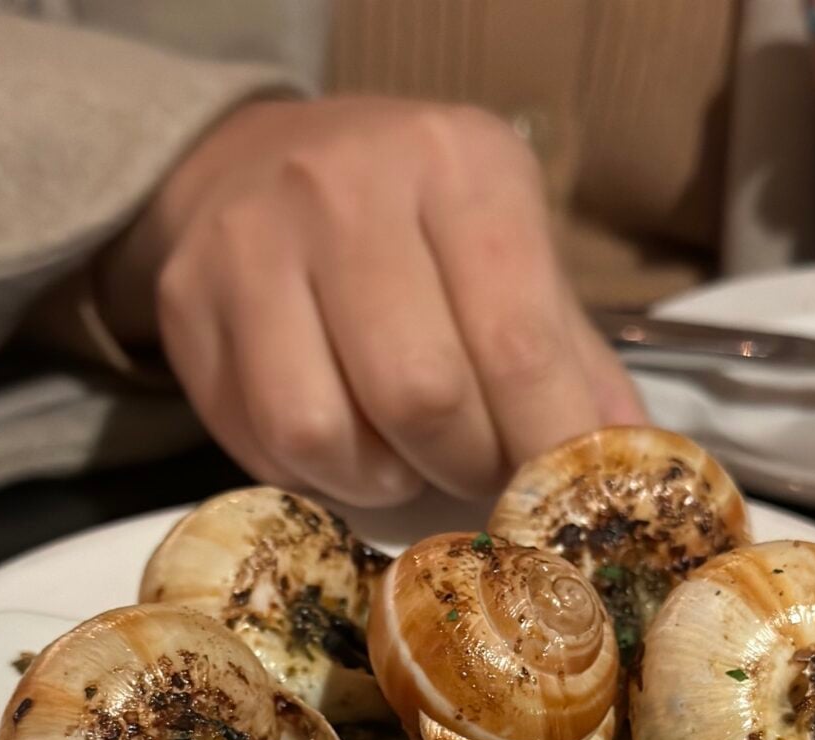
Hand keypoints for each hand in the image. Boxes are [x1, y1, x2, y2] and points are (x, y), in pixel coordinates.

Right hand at [95, 97, 643, 505]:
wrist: (262, 164)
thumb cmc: (418, 230)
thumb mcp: (513, 259)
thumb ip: (571, 362)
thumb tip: (628, 469)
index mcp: (459, 167)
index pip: (517, 343)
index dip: (545, 447)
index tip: (559, 500)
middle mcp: (347, 188)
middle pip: (420, 396)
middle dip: (465, 465)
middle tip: (479, 467)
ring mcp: (251, 243)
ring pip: (325, 433)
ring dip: (385, 476)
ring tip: (408, 453)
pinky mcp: (186, 304)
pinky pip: (263, 444)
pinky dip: (320, 475)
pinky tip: (349, 441)